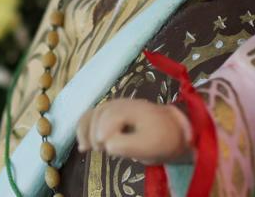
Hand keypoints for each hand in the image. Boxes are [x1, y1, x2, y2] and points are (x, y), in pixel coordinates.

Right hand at [75, 98, 193, 165]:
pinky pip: (91, 117)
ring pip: (92, 115)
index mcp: (132, 108)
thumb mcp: (150, 146)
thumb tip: (107, 145)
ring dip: (86, 132)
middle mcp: (120, 104)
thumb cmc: (162, 139)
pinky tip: (82, 146)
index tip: (105, 149)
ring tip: (90, 149)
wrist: (172, 131)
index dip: (103, 133)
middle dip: (95, 134)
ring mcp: (114, 107)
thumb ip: (128, 145)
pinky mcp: (110, 114)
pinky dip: (84, 130)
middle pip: (98, 115)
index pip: (110, 117)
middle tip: (101, 151)